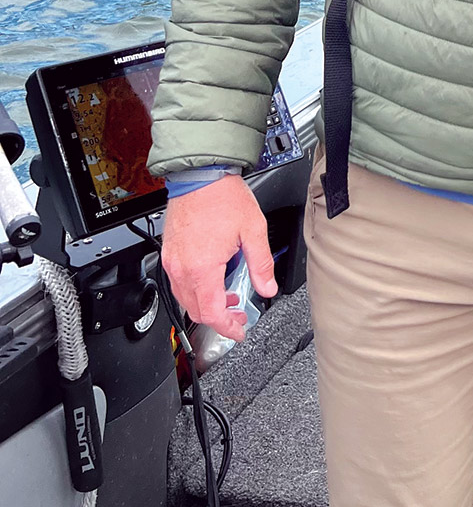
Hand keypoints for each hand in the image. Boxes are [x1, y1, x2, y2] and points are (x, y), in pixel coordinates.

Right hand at [161, 174, 277, 342]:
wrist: (201, 175)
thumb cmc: (223, 197)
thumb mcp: (254, 230)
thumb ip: (261, 264)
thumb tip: (268, 287)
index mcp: (203, 268)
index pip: (212, 313)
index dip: (226, 327)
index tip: (238, 331)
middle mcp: (182, 268)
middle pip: (196, 311)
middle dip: (218, 319)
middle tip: (237, 317)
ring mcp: (173, 261)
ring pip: (185, 299)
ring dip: (206, 305)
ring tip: (229, 299)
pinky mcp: (170, 253)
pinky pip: (179, 283)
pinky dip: (195, 291)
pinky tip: (212, 281)